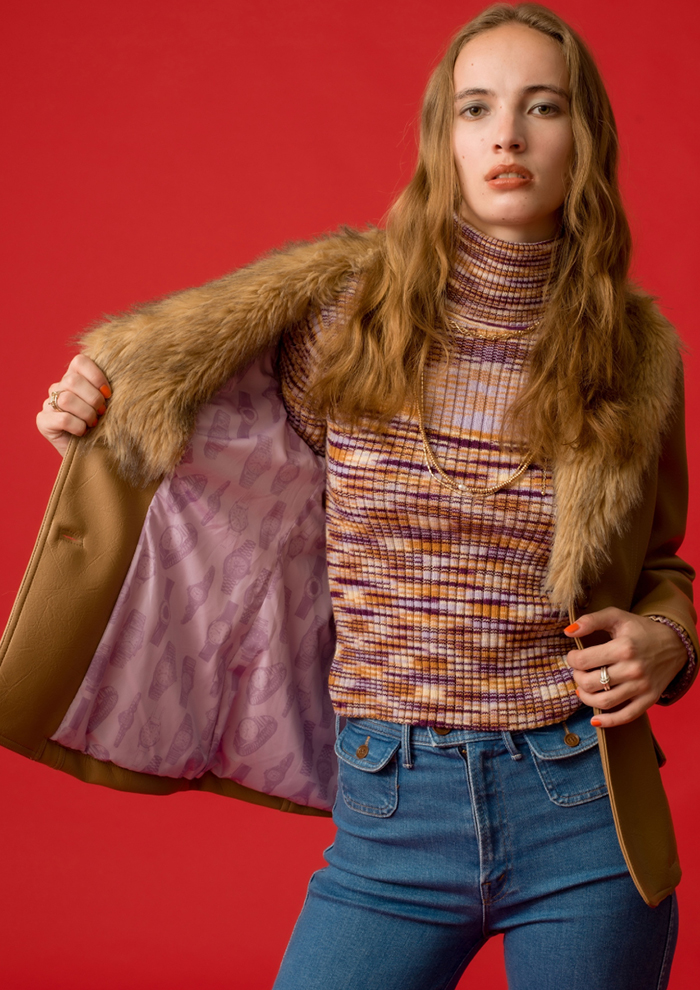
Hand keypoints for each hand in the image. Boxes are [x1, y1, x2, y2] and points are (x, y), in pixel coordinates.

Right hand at [36, 354, 110, 455]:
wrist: (94, 454)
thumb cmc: (104, 427)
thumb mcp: (109, 405)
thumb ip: (108, 391)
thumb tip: (123, 380)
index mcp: (75, 377)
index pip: (79, 361)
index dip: (96, 375)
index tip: (108, 394)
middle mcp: (59, 387)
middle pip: (72, 380)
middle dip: (93, 398)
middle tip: (102, 412)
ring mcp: (49, 403)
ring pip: (66, 399)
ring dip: (86, 413)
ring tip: (93, 423)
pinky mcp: (43, 421)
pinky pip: (62, 418)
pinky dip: (78, 426)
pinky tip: (83, 432)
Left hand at [564, 607, 686, 727]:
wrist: (675, 644)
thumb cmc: (641, 630)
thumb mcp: (617, 617)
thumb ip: (591, 620)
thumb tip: (568, 632)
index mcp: (623, 648)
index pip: (583, 661)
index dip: (572, 660)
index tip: (574, 657)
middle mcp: (633, 669)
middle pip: (590, 683)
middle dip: (577, 678)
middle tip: (579, 672)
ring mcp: (642, 687)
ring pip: (604, 702)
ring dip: (586, 698)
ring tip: (584, 689)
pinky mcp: (649, 699)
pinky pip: (626, 716)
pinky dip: (608, 722)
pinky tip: (595, 719)